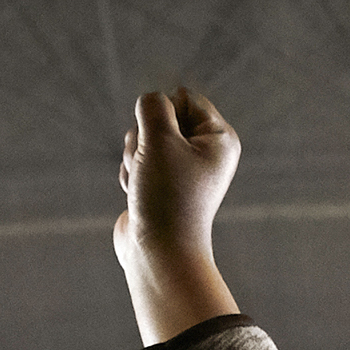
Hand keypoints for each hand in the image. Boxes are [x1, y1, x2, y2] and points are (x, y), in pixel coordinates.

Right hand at [113, 88, 241, 344]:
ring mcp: (180, 169)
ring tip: (144, 183)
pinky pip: (134, 162)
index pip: (184, 98)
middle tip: (152, 166)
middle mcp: (204, 153)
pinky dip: (130, 176)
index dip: (163, 113)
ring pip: (142, 140)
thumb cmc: (166, 195)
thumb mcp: (160, 139)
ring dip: (134, 158)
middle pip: (159, 118)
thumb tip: (151, 101)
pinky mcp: (158, 184)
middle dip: (144, 138)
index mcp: (220, 138)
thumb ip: (154, 106)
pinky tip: (136, 195)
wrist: (158, 251)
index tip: (165, 141)